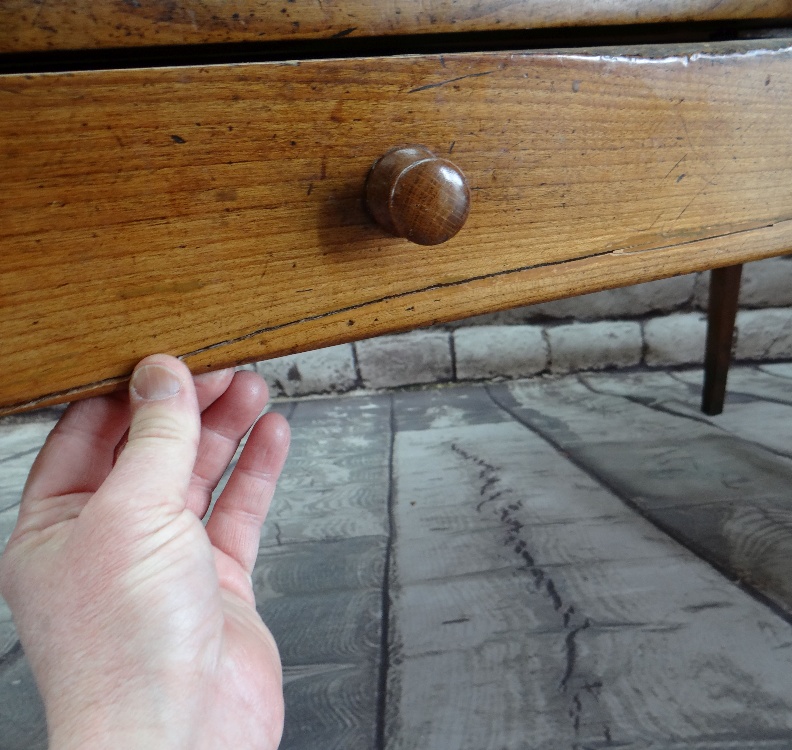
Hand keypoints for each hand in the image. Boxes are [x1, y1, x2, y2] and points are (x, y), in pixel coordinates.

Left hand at [0, 355, 289, 749]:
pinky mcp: (217, 583)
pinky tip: (272, 437)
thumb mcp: (131, 514)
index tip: (165, 356)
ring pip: (198, 478)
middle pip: (149, 452)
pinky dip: (256, 472)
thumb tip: (162, 376)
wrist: (182, 734)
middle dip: (186, 406)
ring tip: (253, 388)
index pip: (86, 438)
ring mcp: (165, 562)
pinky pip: (237, 513)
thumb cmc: (126, 647)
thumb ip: (154, 438)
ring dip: (226, 431)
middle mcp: (108, 542)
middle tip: (223, 367)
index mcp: (54, 527)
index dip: (125, 393)